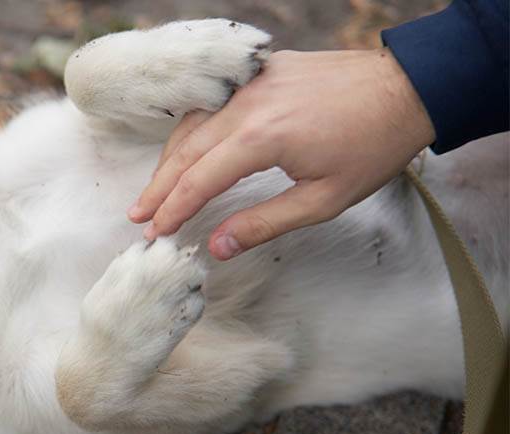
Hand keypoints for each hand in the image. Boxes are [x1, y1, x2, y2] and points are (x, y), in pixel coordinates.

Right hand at [128, 48, 434, 259]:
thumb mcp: (323, 200)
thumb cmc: (373, 147)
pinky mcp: (261, 72)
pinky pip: (213, 103)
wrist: (408, 88)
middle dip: (158, 187)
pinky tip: (186, 149)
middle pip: (185, 151)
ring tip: (156, 190)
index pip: (198, 180)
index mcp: (261, 138)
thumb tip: (216, 248)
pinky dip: (192, 130)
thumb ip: (263, 223)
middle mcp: (247, 106)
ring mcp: (252, 84)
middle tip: (139, 217)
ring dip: (170, 159)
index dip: (172, 210)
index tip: (154, 234)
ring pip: (193, 124)